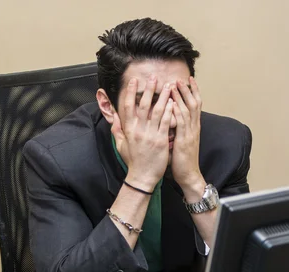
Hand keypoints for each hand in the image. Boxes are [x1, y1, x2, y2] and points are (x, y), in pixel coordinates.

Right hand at [111, 75, 173, 191]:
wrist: (142, 177)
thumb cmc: (133, 161)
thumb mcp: (121, 145)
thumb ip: (117, 130)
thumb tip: (114, 117)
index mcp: (129, 130)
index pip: (128, 107)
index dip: (131, 93)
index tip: (134, 82)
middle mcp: (138, 130)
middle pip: (143, 105)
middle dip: (149, 90)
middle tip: (154, 77)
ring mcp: (150, 135)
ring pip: (157, 111)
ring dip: (163, 97)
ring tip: (168, 86)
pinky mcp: (161, 141)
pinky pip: (166, 123)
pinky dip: (170, 111)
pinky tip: (174, 102)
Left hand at [170, 76, 205, 201]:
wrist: (189, 175)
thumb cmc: (182, 160)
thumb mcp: (179, 141)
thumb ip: (176, 130)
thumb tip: (169, 120)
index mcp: (193, 128)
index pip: (195, 105)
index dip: (192, 92)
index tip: (187, 80)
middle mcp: (194, 128)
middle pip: (194, 103)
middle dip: (188, 90)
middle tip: (182, 77)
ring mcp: (190, 133)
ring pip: (188, 110)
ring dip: (182, 97)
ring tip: (176, 85)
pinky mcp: (184, 140)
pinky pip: (181, 123)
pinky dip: (177, 112)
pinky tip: (173, 103)